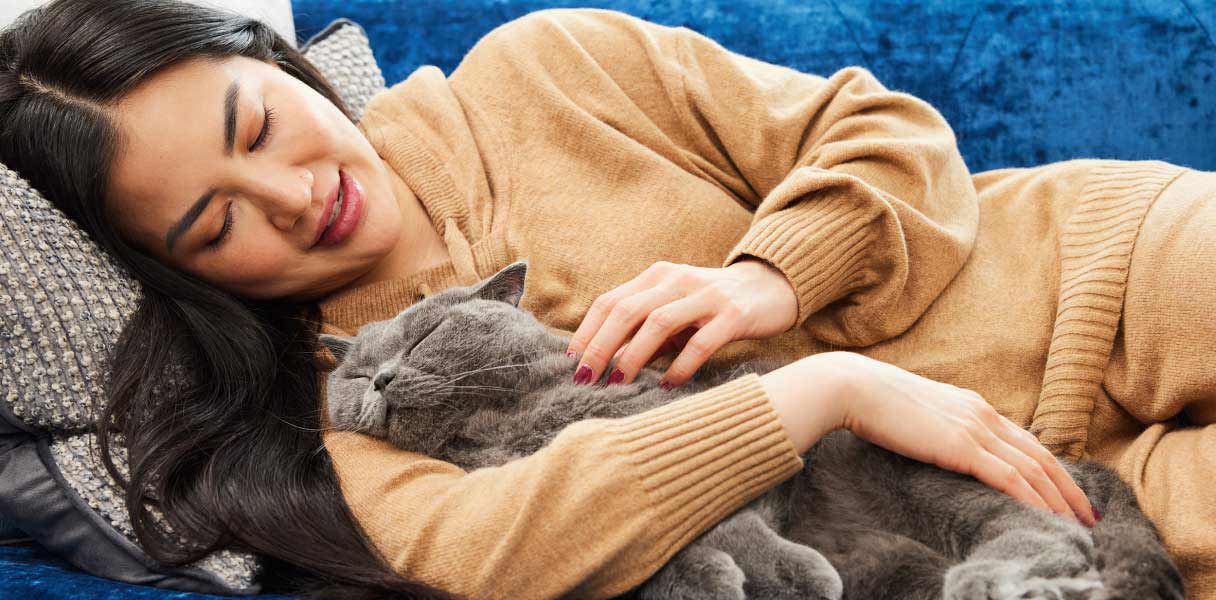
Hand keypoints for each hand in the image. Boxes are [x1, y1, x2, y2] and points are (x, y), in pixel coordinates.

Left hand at [565, 259, 797, 386]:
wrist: (771, 288)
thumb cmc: (712, 307)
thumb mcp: (675, 312)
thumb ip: (644, 331)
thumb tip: (606, 364)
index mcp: (657, 276)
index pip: (610, 301)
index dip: (587, 332)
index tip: (571, 363)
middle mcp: (677, 279)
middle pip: (627, 310)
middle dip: (601, 346)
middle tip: (586, 379)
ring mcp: (706, 295)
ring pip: (658, 323)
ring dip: (633, 356)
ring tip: (618, 383)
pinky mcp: (734, 314)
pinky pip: (701, 342)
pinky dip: (679, 366)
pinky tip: (667, 385)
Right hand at [793, 352, 1097, 526]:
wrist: (853, 387)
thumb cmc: (872, 401)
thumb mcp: (916, 414)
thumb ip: (936, 428)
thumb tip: (937, 445)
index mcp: (974, 406)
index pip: (1025, 441)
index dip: (1052, 469)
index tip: (1066, 495)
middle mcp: (983, 414)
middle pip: (1042, 455)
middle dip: (1069, 490)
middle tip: (1089, 518)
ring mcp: (974, 428)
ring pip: (1033, 469)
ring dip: (1060, 500)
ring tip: (1078, 527)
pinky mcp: (961, 445)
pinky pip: (1009, 477)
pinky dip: (1033, 499)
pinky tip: (1047, 518)